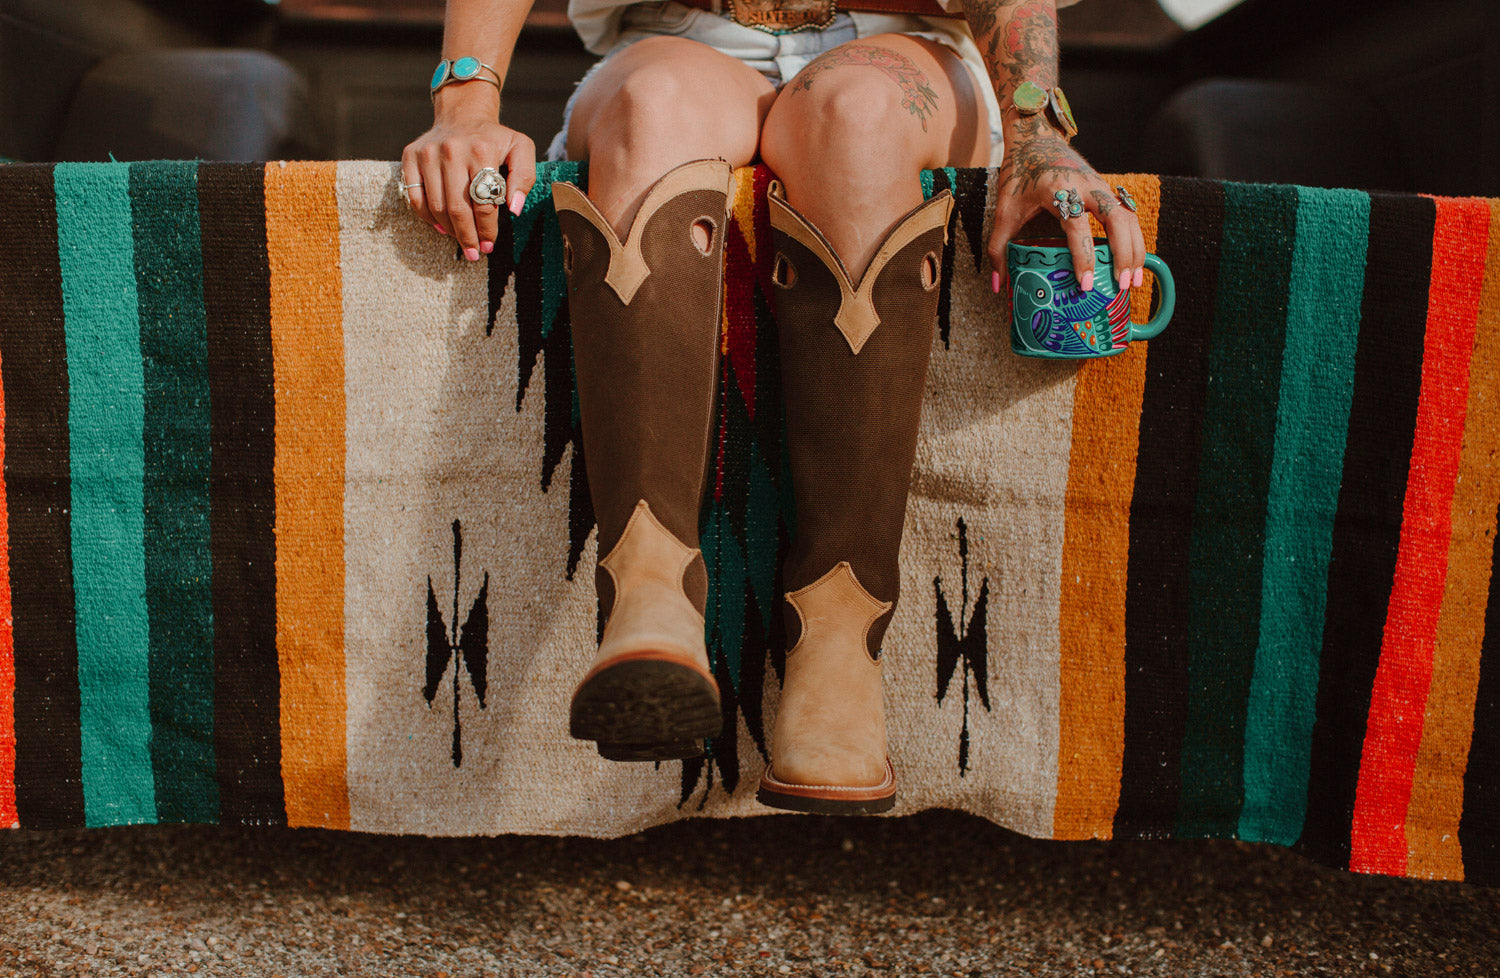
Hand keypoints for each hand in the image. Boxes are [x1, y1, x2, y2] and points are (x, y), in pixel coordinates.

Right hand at [401, 102, 536, 260]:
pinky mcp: (410, 157)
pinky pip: (415, 197)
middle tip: (474, 253)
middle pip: (458, 208)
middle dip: (467, 236)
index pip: (483, 202)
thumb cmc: (494, 139)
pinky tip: (441, 226)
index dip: (487, 229)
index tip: (489, 245)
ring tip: (461, 240)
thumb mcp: (520, 149)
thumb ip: (524, 177)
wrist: (463, 115)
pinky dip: (427, 217)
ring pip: (436, 206)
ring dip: (449, 230)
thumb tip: (515, 209)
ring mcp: (428, 154)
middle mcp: (452, 150)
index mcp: (481, 150)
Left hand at [987, 115, 1144, 295]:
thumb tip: (997, 285)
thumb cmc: (1020, 174)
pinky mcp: (1106, 188)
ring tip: (1134, 280)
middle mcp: (1086, 186)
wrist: (1035, 138)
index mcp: (1059, 190)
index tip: (1085, 283)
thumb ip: (999, 248)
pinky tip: (1134, 261)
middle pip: (1116, 220)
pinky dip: (1134, 237)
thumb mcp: (1005, 211)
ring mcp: (1100, 185)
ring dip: (1135, 249)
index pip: (1077, 228)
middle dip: (1123, 254)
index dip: (1083, 257)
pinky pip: (1127, 214)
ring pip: (1128, 217)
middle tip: (1121, 285)